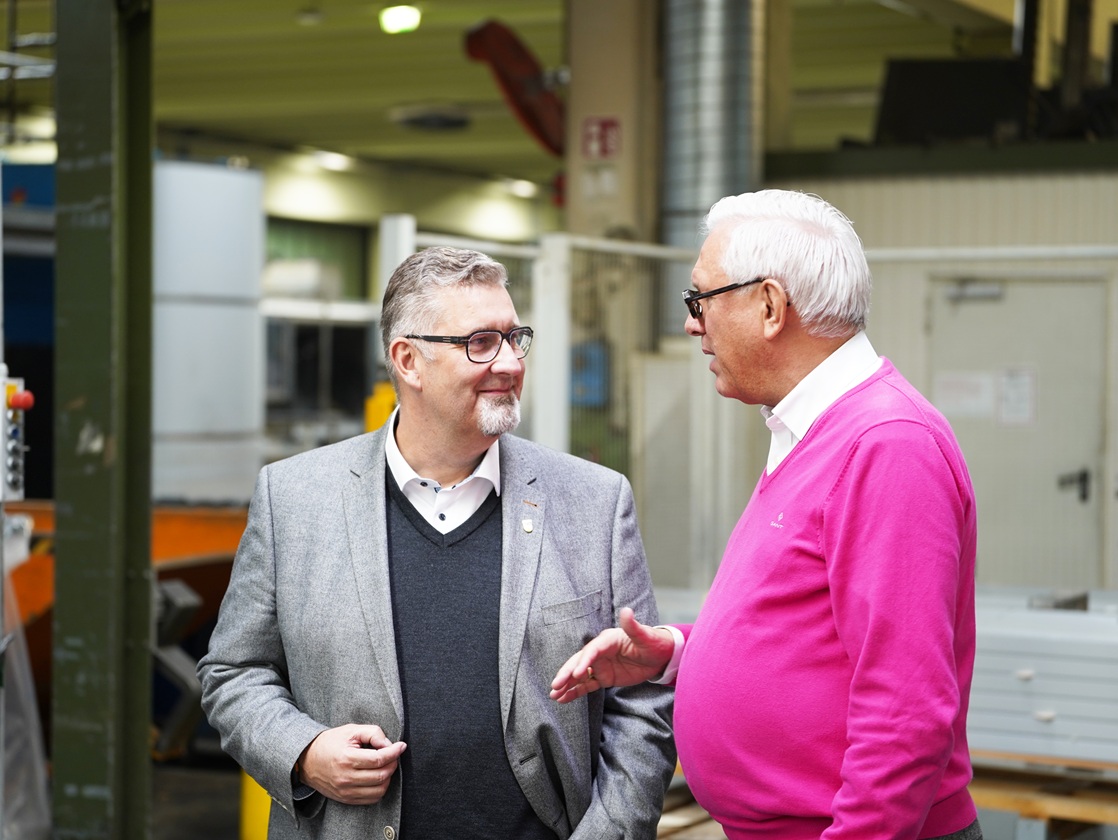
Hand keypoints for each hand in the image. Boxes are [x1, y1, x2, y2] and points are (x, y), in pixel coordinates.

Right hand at [299, 724, 406, 804]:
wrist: (307, 760)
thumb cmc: (330, 742)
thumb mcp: (351, 730)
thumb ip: (373, 733)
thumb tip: (390, 744)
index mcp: (346, 758)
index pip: (379, 759)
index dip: (394, 752)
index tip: (401, 746)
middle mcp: (346, 777)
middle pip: (381, 775)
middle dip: (393, 763)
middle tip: (393, 754)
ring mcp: (345, 791)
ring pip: (379, 789)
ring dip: (388, 777)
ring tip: (385, 765)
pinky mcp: (346, 798)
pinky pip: (371, 799)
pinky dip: (380, 788)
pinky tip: (378, 777)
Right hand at [549, 607, 674, 703]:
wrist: (661, 655)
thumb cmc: (653, 642)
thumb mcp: (645, 635)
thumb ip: (633, 626)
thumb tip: (626, 610)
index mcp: (608, 640)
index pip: (592, 651)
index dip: (584, 661)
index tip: (577, 674)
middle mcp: (600, 652)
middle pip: (580, 662)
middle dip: (567, 673)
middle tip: (555, 685)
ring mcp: (601, 666)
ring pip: (580, 675)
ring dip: (567, 684)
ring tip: (553, 695)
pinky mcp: (604, 677)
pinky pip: (587, 685)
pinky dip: (575, 691)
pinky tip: (564, 698)